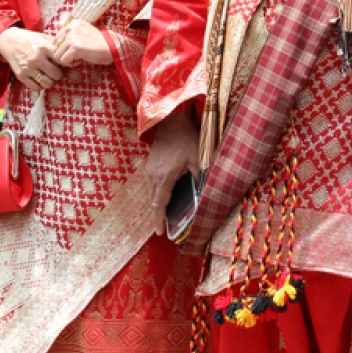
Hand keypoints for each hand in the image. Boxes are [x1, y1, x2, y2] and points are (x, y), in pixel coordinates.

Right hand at [0, 27, 64, 92]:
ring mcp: (28, 67)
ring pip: (47, 83)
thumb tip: (72, 55)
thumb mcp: (44, 38)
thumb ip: (57, 45)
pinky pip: (35, 87)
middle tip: (57, 72)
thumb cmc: (31, 40)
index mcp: (44, 47)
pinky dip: (40, 86)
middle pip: (56, 74)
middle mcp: (36, 58)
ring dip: (50, 82)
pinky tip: (40, 80)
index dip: (66, 64)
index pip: (62, 60)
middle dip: (59, 74)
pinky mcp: (21, 75)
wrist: (10, 41)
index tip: (65, 64)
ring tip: (49, 77)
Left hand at [52, 19, 112, 67]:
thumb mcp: (84, 31)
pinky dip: (72, 64)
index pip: (56, 40)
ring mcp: (73, 37)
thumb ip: (70, 29)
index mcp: (73, 23)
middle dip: (65, 54)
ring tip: (80, 57)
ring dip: (68, 60)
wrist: (112, 48)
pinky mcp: (76, 47)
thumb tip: (56, 24)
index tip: (78, 48)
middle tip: (78, 54)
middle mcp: (71, 28)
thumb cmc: (98, 43)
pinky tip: (82, 60)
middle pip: (55, 48)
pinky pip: (64, 61)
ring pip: (58, 56)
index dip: (65, 48)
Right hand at [144, 109, 200, 235]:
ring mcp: (149, 170)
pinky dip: (157, 192)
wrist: (170, 120)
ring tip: (165, 214)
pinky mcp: (149, 165)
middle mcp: (153, 175)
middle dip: (158, 214)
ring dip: (157, 203)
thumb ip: (199, 176)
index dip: (159, 219)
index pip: (160, 203)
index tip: (159, 232)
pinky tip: (165, 194)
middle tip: (164, 227)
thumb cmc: (186, 138)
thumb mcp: (197, 157)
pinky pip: (151, 184)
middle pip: (154, 200)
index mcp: (165, 176)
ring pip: (151, 193)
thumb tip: (202, 193)